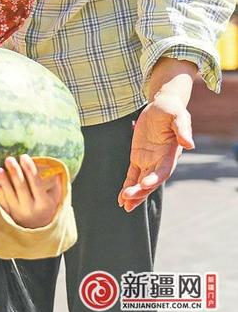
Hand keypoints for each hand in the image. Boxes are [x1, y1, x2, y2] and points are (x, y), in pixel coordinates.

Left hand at [0, 154, 62, 228]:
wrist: (37, 229)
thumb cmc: (46, 207)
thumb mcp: (54, 198)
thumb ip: (54, 185)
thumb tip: (54, 168)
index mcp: (43, 203)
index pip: (36, 184)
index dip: (30, 170)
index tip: (24, 157)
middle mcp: (30, 208)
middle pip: (21, 188)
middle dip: (15, 172)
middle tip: (9, 159)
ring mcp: (18, 212)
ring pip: (9, 195)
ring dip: (3, 182)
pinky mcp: (8, 215)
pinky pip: (2, 203)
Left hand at [118, 93, 193, 211]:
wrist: (161, 106)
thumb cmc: (171, 110)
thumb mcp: (178, 115)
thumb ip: (182, 129)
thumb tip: (190, 144)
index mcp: (171, 153)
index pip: (163, 170)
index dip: (155, 178)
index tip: (144, 184)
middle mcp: (161, 161)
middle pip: (151, 180)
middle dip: (140, 191)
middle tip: (128, 199)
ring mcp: (149, 161)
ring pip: (141, 182)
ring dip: (134, 194)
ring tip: (125, 205)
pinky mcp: (138, 157)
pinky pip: (132, 175)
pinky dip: (127, 186)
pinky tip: (122, 198)